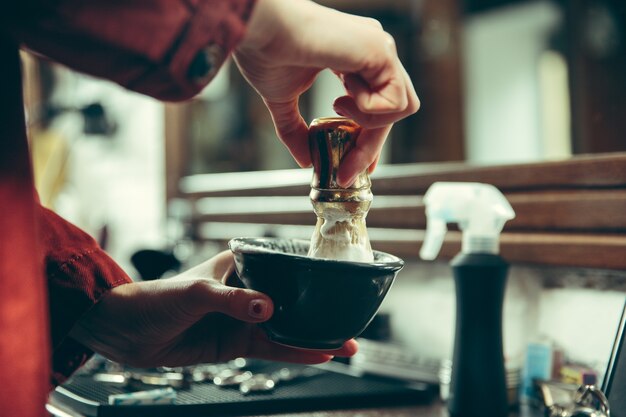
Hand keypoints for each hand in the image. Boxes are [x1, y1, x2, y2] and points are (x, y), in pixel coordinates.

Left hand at [69, 251, 356, 367]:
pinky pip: (271, 349)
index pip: (283, 265)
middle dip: (320, 311)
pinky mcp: (236, 343)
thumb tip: (267, 309)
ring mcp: (243, 318)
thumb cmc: (155, 298)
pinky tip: (317, 355)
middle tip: (351, 319)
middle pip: (292, 300)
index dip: (311, 274)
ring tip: (345, 344)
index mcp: (240, 265)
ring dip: (314, 337)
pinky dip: (294, 353)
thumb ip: (231, 300)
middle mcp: (247, 291)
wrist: (125, 333)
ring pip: (286, 328)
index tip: (339, 281)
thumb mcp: (194, 292)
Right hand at [235, 0, 419, 186]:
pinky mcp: (381, 51)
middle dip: (369, 147)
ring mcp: (380, 49)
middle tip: (346, 172)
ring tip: (337, 111)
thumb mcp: (283, 101)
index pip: (378, 105)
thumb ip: (296, 129)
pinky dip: (369, 111)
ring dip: (369, 124)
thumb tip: (306, 160)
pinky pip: (395, 101)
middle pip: (391, 112)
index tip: (353, 167)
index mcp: (355, 60)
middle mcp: (373, 53)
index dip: (369, 139)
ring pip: (401, 108)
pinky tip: (341, 96)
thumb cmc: (267, 52)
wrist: (260, 30)